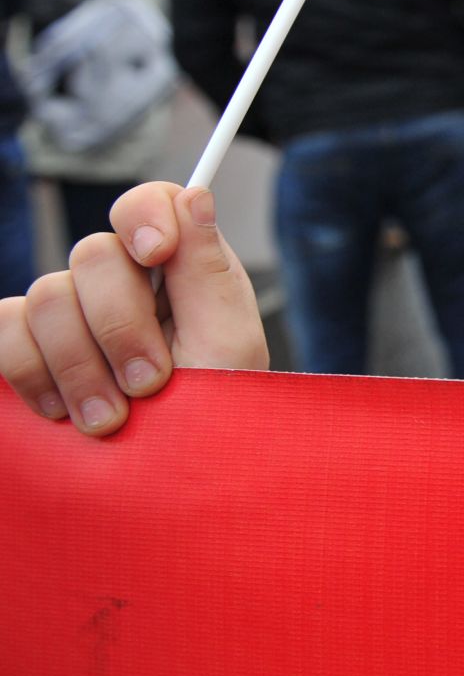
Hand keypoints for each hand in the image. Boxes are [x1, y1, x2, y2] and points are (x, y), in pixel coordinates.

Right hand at [0, 182, 269, 435]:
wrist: (177, 481)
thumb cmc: (218, 413)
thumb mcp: (228, 345)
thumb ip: (207, 271)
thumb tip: (195, 194)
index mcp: (181, 267)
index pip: (149, 203)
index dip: (144, 217)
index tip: (155, 255)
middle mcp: (124, 281)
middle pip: (93, 255)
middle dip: (119, 325)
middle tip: (149, 383)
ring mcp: (73, 313)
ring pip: (46, 296)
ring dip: (79, 364)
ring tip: (111, 418)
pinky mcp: (30, 349)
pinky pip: (4, 329)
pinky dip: (29, 370)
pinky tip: (60, 411)